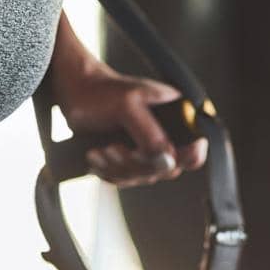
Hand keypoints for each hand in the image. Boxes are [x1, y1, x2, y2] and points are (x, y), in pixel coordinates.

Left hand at [52, 60, 208, 187]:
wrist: (74, 91)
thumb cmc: (101, 91)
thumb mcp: (127, 106)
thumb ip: (149, 132)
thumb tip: (168, 160)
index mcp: (176, 112)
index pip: (196, 145)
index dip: (187, 156)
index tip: (163, 159)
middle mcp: (166, 131)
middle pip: (169, 168)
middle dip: (138, 163)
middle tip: (112, 148)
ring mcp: (148, 147)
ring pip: (144, 176)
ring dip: (118, 167)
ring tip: (97, 150)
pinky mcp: (129, 158)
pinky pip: (126, 179)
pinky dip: (108, 172)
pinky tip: (93, 156)